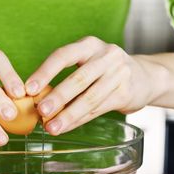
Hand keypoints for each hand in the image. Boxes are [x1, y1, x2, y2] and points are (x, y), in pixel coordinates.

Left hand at [25, 36, 167, 134]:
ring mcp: (118, 74)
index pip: (63, 55)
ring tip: (51, 127)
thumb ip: (66, 78)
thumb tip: (36, 101)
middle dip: (57, 97)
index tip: (29, 88)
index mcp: (89, 45)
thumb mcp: (88, 64)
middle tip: (40, 111)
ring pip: (89, 98)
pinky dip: (79, 121)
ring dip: (68, 115)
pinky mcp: (125, 93)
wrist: (144, 77)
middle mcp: (106, 56)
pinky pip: (97, 110)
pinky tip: (65, 127)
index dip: (45, 72)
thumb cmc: (105, 72)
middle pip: (78, 78)